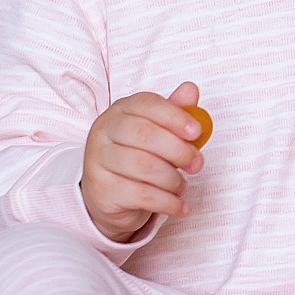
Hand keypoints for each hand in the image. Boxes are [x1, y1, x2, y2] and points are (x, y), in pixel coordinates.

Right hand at [81, 82, 205, 242]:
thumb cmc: (139, 155)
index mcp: (120, 110)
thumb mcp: (158, 130)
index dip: (176, 117)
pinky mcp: (100, 190)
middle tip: (197, 164)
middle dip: (179, 151)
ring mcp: (97, 161)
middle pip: (145, 135)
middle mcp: (103, 132)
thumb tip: (191, 90)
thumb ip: (175, 111)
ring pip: (144, 167)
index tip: (197, 132)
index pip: (148, 104)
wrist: (109, 194)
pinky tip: (179, 205)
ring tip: (182, 185)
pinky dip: (168, 202)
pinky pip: (141, 195)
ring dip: (173, 179)